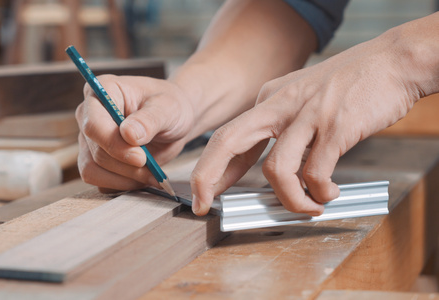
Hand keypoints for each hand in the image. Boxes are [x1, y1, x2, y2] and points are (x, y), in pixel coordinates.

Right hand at [75, 75, 194, 191]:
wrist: (173, 121)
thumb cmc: (170, 106)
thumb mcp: (167, 108)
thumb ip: (149, 120)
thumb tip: (128, 135)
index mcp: (102, 91)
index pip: (93, 124)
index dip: (114, 145)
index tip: (141, 157)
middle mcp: (88, 114)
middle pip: (95, 151)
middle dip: (126, 165)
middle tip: (153, 169)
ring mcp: (89, 139)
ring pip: (93, 170)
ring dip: (124, 179)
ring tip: (151, 174)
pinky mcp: (95, 160)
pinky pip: (99, 181)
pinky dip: (123, 184)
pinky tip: (143, 177)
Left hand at [190, 29, 421, 215]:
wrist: (393, 61)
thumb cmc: (350, 84)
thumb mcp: (303, 96)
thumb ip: (284, 128)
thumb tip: (273, 169)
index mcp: (269, 99)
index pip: (228, 137)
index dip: (211, 170)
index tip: (204, 194)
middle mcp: (280, 105)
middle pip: (228, 140)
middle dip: (209, 177)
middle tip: (205, 205)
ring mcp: (306, 115)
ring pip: (276, 169)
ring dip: (289, 199)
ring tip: (310, 207)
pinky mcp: (335, 127)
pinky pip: (316, 173)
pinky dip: (321, 192)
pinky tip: (331, 193)